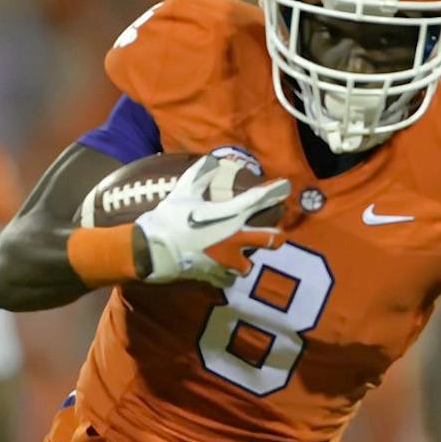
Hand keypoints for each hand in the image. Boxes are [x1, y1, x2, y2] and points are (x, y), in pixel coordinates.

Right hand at [134, 156, 290, 287]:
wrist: (154, 249)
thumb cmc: (170, 218)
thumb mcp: (184, 192)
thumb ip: (200, 176)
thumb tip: (211, 160)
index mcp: (230, 216)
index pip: (257, 200)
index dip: (274, 192)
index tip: (286, 186)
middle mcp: (236, 240)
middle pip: (271, 240)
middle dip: (276, 237)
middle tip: (277, 236)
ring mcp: (227, 261)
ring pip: (247, 266)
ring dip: (243, 262)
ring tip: (237, 258)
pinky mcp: (215, 276)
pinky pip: (227, 280)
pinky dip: (224, 275)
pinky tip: (219, 271)